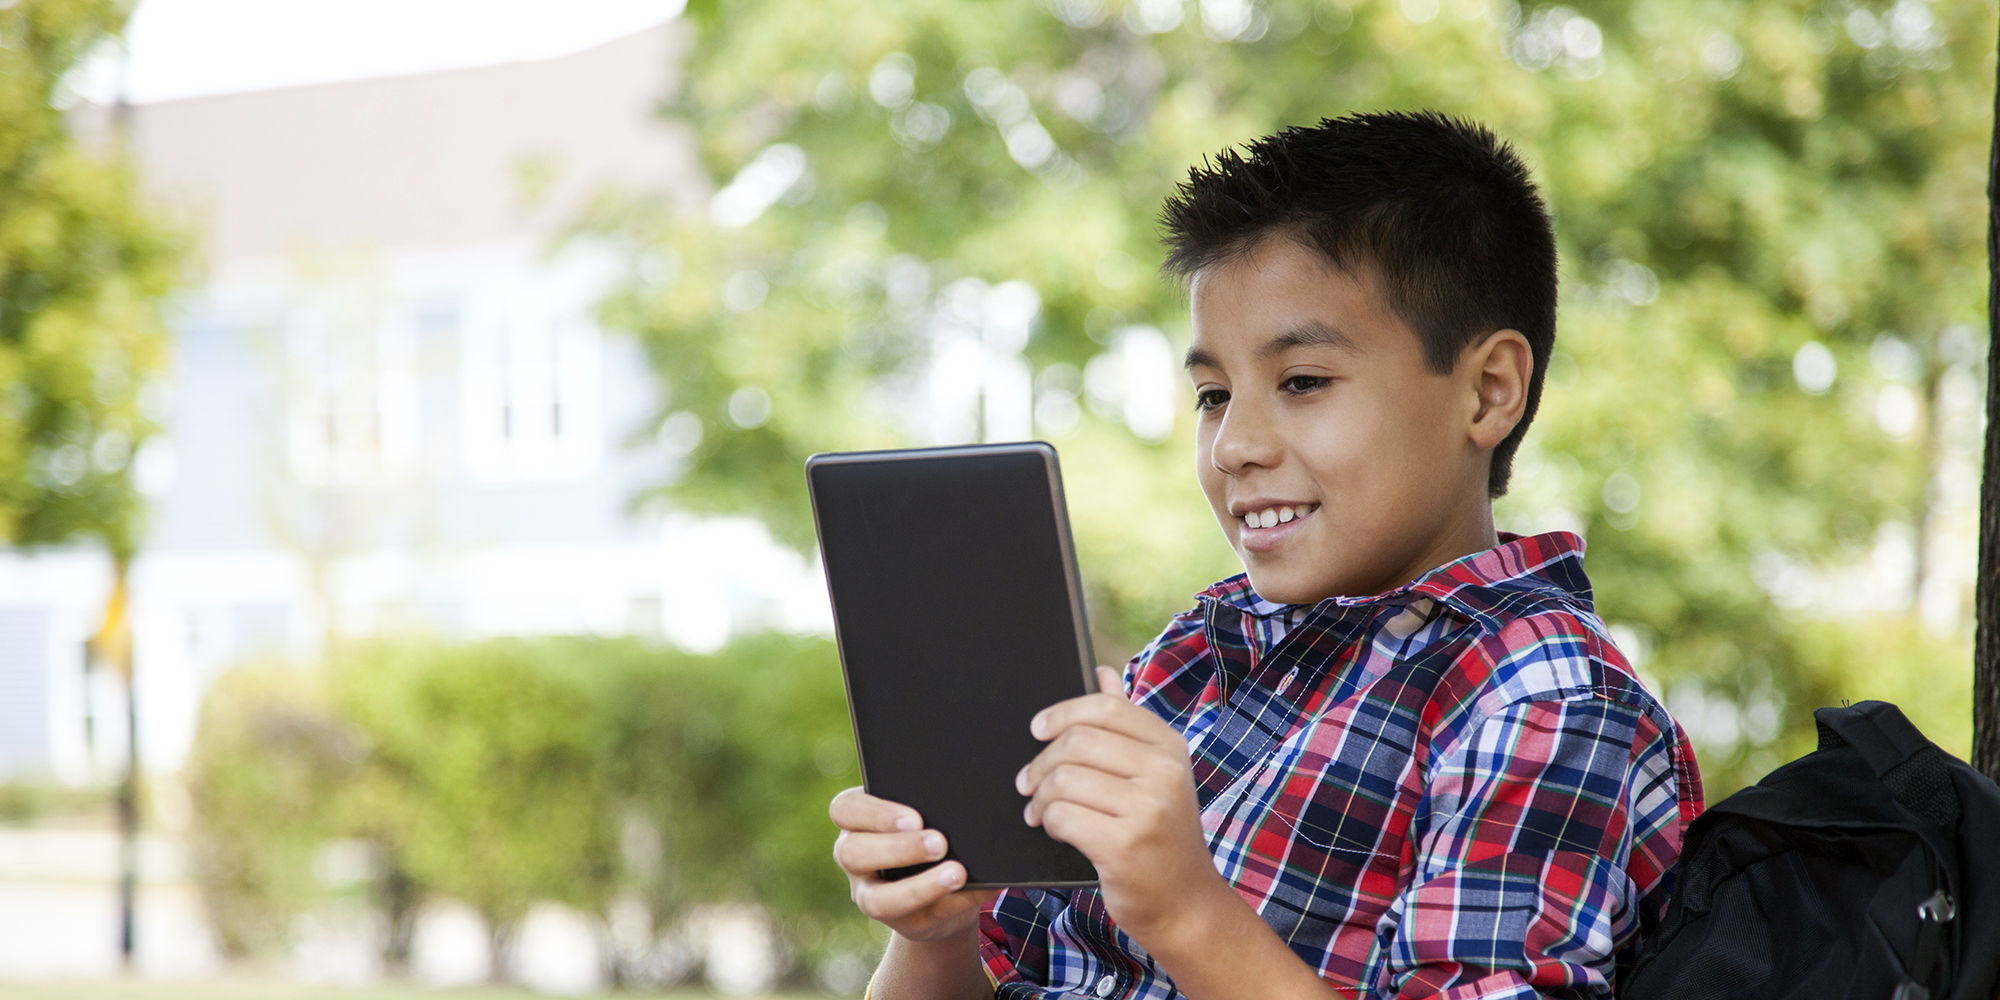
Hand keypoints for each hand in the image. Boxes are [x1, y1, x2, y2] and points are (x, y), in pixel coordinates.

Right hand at [830, 787, 999, 942]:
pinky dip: (951, 903)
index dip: (876, 814)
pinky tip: (973, 890)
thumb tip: (962, 807)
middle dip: (898, 849)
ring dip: (919, 887)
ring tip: (957, 874)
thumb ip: (932, 806)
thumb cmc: (931, 826)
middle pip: (853, 853)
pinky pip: (917, 918)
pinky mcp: (898, 921)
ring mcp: (869, 893)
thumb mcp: (926, 811)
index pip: (845, 809)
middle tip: (939, 844)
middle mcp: (853, 857)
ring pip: (877, 900)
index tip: (915, 818)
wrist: (944, 877)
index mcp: (856, 819)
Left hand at [1016, 666, 1223, 943]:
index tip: (1037, 729)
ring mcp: (1148, 810)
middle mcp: (1164, 773)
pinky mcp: (1124, 846)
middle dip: (1041, 763)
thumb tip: (1103, 672)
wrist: (1187, 905)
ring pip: (1064, 780)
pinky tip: (1053, 829)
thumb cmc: (1162, 837)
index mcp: (1170, 748)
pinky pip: (1062, 816)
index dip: (1063, 713)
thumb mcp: (1156, 777)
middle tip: (1027, 782)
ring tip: (1038, 810)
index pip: (1106, 708)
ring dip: (1040, 797)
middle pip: (1077, 742)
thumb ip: (1127, 725)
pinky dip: (1048, 822)